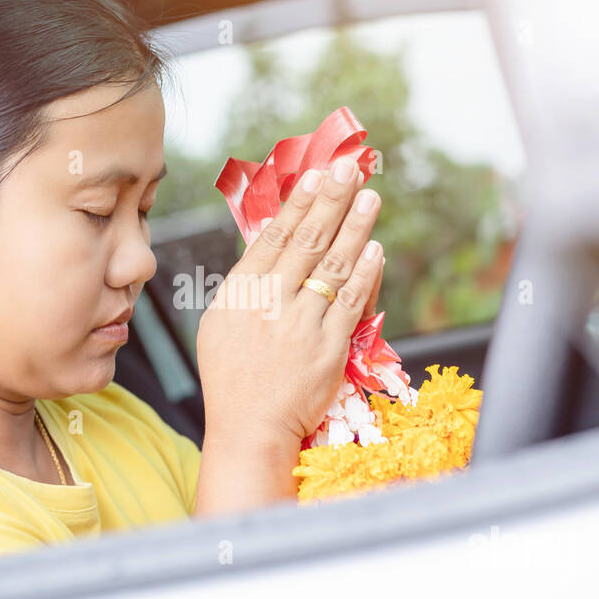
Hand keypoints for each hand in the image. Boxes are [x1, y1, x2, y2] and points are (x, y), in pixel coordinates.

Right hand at [196, 155, 382, 442]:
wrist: (250, 429)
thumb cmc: (233, 377)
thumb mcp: (222, 323)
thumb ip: (246, 282)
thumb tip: (273, 237)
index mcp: (239, 295)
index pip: (272, 238)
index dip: (297, 205)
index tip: (314, 177)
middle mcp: (269, 305)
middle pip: (307, 242)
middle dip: (331, 200)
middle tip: (349, 169)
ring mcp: (300, 326)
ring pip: (334, 266)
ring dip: (355, 227)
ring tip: (370, 198)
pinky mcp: (328, 349)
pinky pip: (351, 303)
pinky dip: (365, 274)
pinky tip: (376, 250)